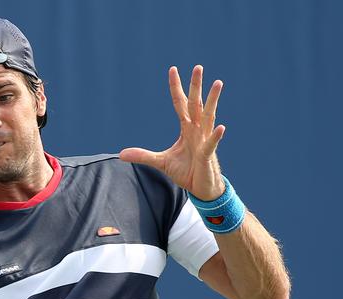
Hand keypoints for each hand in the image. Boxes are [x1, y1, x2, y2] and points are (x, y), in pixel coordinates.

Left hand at [119, 65, 226, 200]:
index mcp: (187, 129)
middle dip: (196, 86)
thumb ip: (143, 155)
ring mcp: (204, 141)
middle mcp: (197, 130)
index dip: (176, 88)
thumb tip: (122, 154)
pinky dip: (215, 136)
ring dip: (213, 100)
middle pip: (196, 104)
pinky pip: (211, 144)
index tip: (173, 70)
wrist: (200, 188)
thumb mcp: (160, 161)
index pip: (181, 104)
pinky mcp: (207, 155)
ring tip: (218, 83)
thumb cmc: (185, 171)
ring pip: (209, 116)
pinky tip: (221, 127)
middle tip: (198, 67)